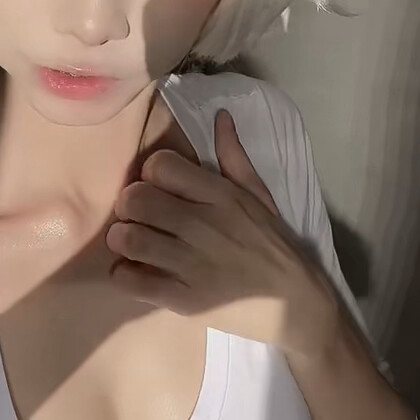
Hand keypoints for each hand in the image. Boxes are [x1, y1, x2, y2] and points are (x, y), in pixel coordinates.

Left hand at [106, 108, 339, 360]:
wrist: (296, 303)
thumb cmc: (273, 245)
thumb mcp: (259, 196)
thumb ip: (233, 157)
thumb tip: (220, 116)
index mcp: (220, 195)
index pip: (159, 165)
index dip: (150, 174)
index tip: (157, 187)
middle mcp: (204, 225)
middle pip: (135, 198)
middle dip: (129, 206)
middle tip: (138, 216)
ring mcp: (193, 265)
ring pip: (129, 238)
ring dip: (122, 239)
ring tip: (134, 244)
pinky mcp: (185, 300)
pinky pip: (132, 281)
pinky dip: (125, 275)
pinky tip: (137, 272)